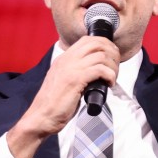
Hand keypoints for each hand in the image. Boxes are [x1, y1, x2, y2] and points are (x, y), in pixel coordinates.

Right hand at [6, 36, 119, 157]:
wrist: (41, 117)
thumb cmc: (55, 104)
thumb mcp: (66, 81)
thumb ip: (78, 73)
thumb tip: (97, 72)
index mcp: (64, 58)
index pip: (88, 40)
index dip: (105, 45)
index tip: (113, 58)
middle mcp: (66, 59)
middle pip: (96, 43)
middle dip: (112, 53)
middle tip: (116, 67)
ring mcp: (70, 68)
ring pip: (101, 55)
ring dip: (112, 66)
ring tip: (112, 78)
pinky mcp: (74, 80)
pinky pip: (99, 69)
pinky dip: (109, 75)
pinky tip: (109, 84)